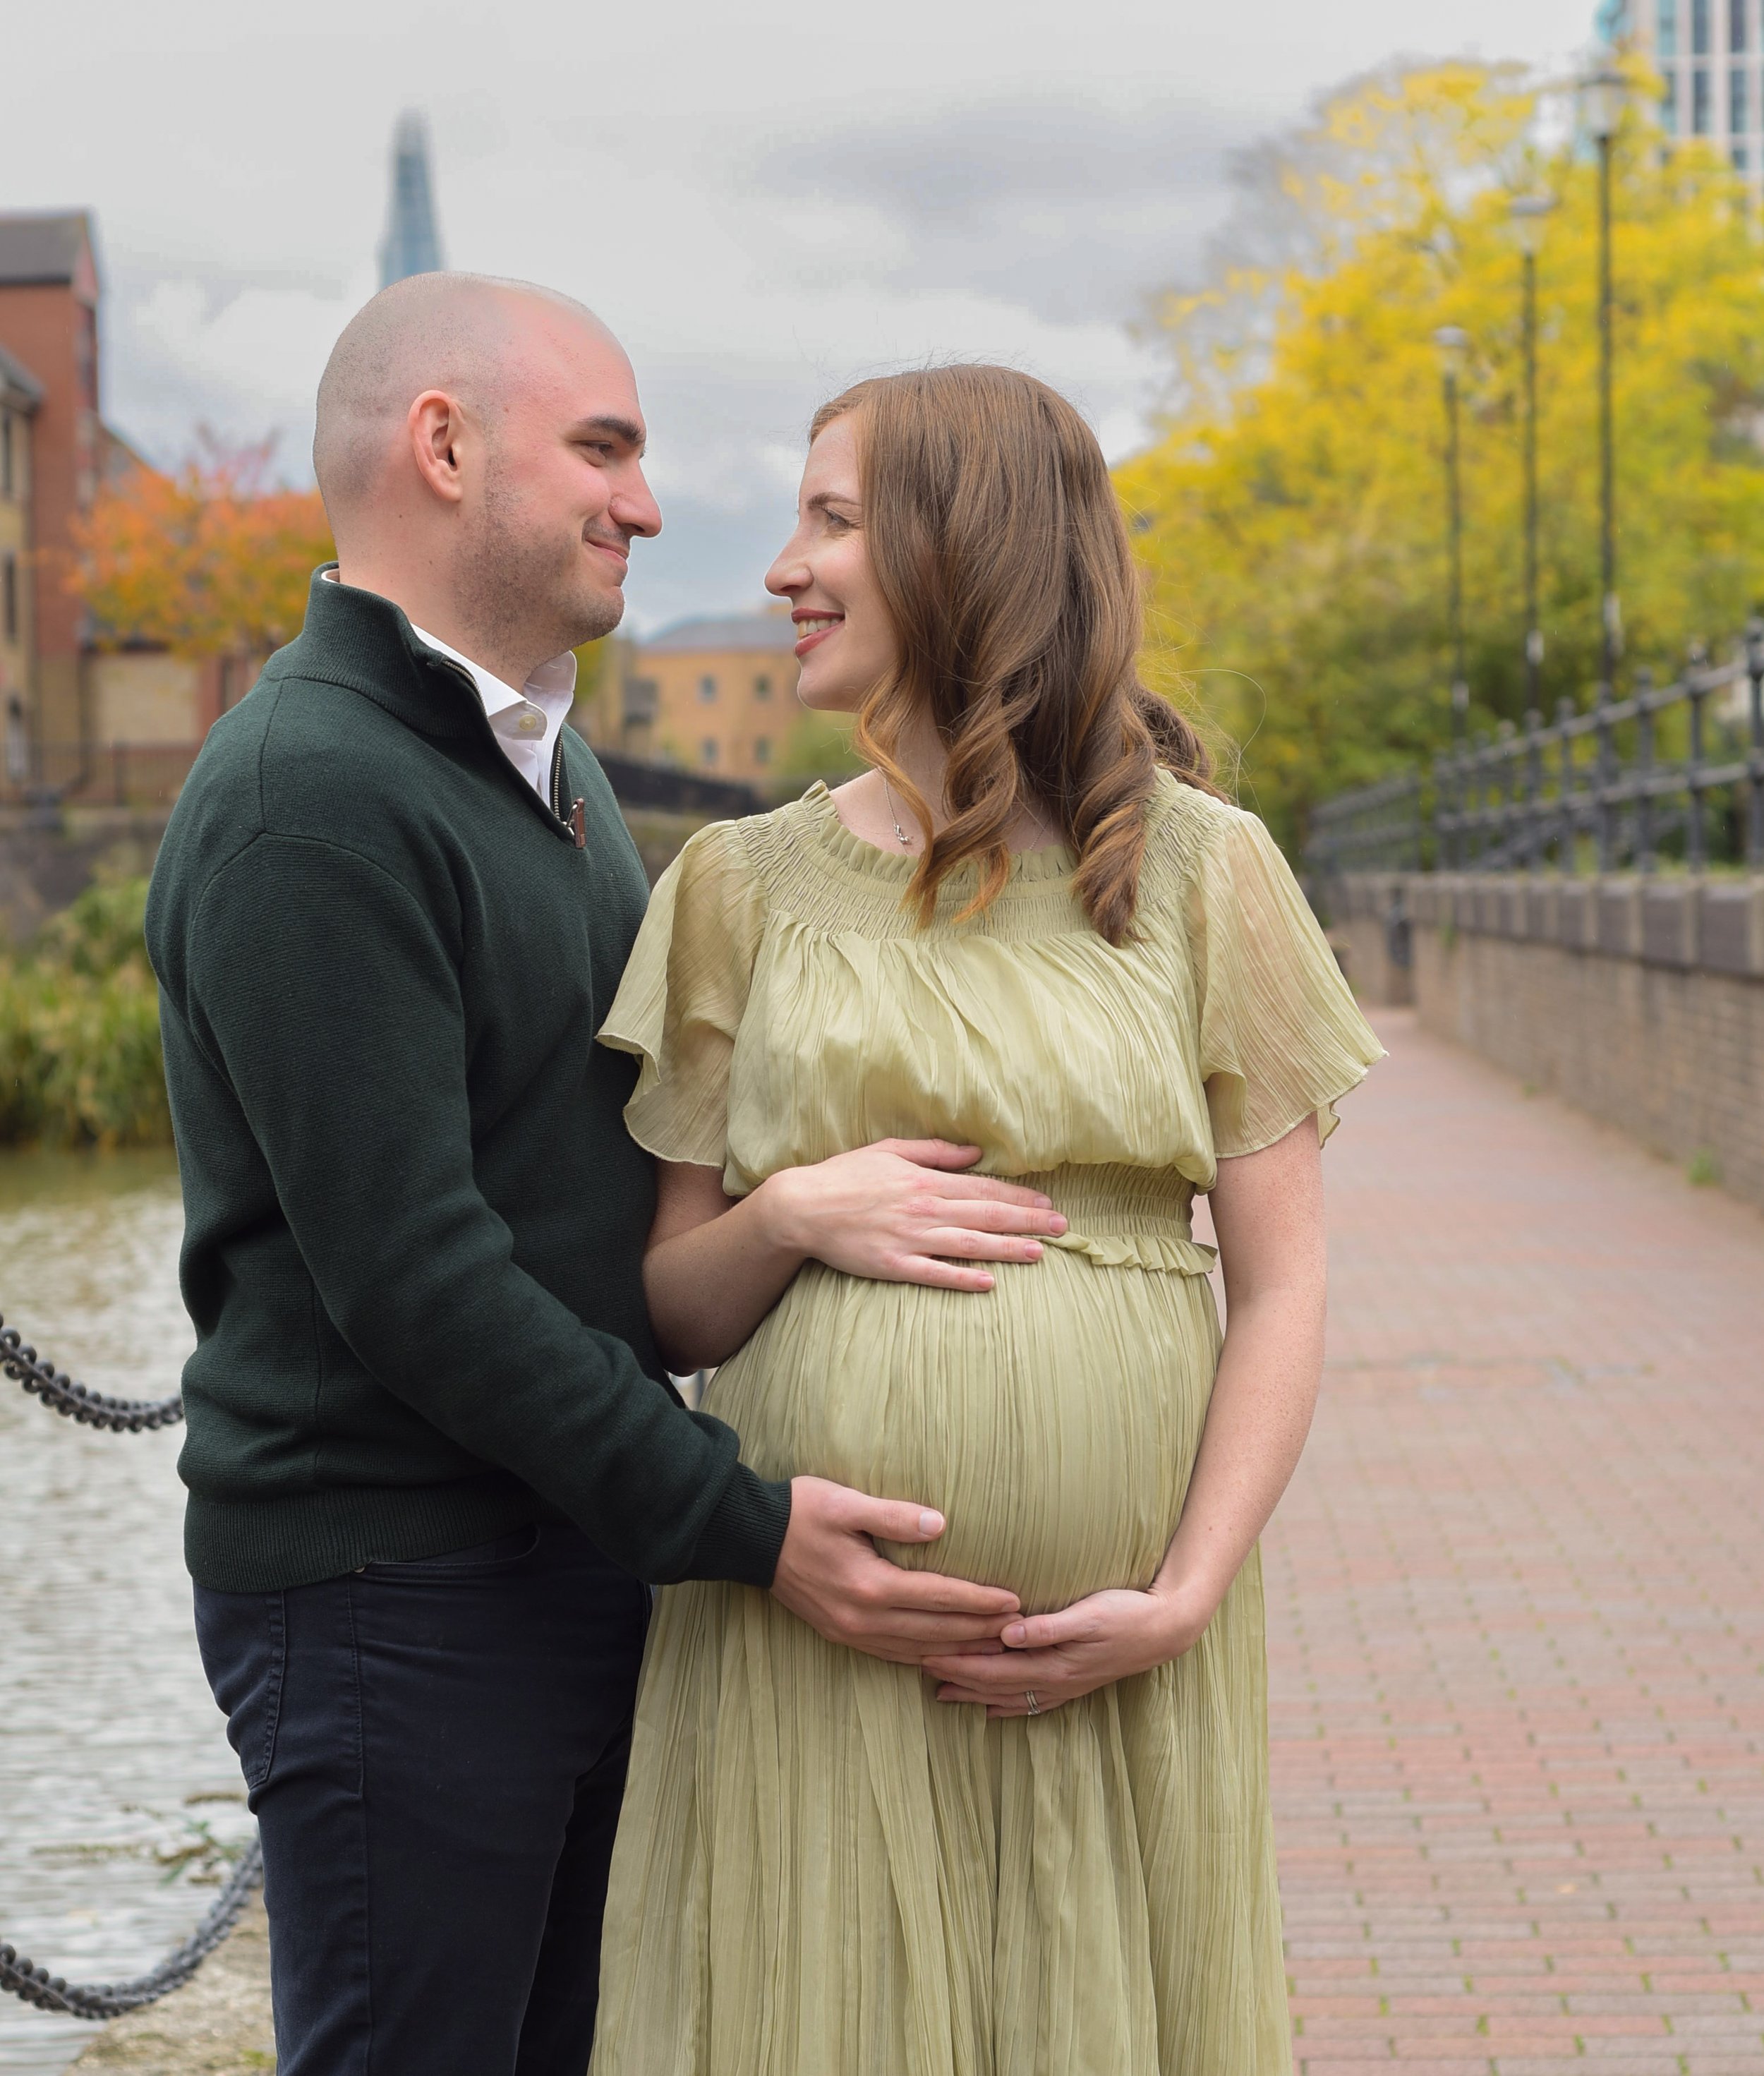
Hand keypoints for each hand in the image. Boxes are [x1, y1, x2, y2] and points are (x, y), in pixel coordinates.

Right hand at [755, 1140, 1065, 1293]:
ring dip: (1006, 1248)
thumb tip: (975, 1152)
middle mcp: (923, 1208)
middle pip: (985, 1215)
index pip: (982, 1188)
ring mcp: (909, 1238)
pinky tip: (989, 1282)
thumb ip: (935, 1151)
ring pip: (968, 1244)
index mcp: (924, 1180)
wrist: (802, 1206)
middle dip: (1027, 1221)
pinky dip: (962, 1278)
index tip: (1047, 1202)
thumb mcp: (890, 1150)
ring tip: (1039, 1253)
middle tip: (1062, 1227)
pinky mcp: (893, 1264)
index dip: (1018, 1196)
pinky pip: (934, 1273)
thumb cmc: (844, 1175)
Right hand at [771, 1475, 1021, 1665]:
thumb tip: (940, 1524)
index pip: (939, 1597)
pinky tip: (943, 1653)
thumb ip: (894, 1515)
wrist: (750, 1538)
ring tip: (993, 1647)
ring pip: (917, 1649)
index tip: (1014, 1600)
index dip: (980, 1601)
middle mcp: (863, 1618)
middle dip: (980, 1632)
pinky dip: (924, 1656)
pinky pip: (893, 1654)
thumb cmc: (800, 1510)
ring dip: (958, 1649)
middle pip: (935, 1631)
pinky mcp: (842, 1634)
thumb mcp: (846, 1503)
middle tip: (1019, 1631)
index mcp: (870, 1586)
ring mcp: (851, 1631)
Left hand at [921, 1579, 1212, 1716]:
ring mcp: (1066, 1686)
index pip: (994, 1669)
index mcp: (1054, 1665)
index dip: (958, 1664)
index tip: (925, 1654)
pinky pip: (1033, 1701)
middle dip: (957, 1678)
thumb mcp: (1090, 1614)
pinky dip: (1008, 1706)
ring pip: (1010, 1696)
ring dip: (975, 1694)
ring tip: (942, 1694)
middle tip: (919, 1667)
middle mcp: (1056, 1682)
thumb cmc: (1127, 1614)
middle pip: (995, 1685)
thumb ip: (1048, 1626)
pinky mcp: (1075, 1682)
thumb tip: (1007, 1632)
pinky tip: (994, 1710)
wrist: (1167, 1630)